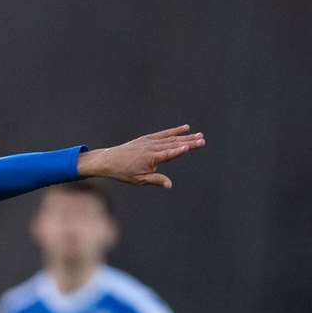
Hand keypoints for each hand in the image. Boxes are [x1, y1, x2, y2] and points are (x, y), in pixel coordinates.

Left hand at [76, 125, 205, 188]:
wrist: (108, 160)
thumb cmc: (123, 172)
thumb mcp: (139, 180)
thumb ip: (156, 180)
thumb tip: (170, 184)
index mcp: (151, 159)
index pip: (169, 154)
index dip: (180, 150)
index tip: (191, 147)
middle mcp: (152, 148)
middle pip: (173, 145)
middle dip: (189, 143)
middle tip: (203, 140)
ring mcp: (150, 141)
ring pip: (171, 138)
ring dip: (186, 137)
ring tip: (199, 135)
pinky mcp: (147, 138)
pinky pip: (163, 134)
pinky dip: (174, 131)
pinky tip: (185, 128)